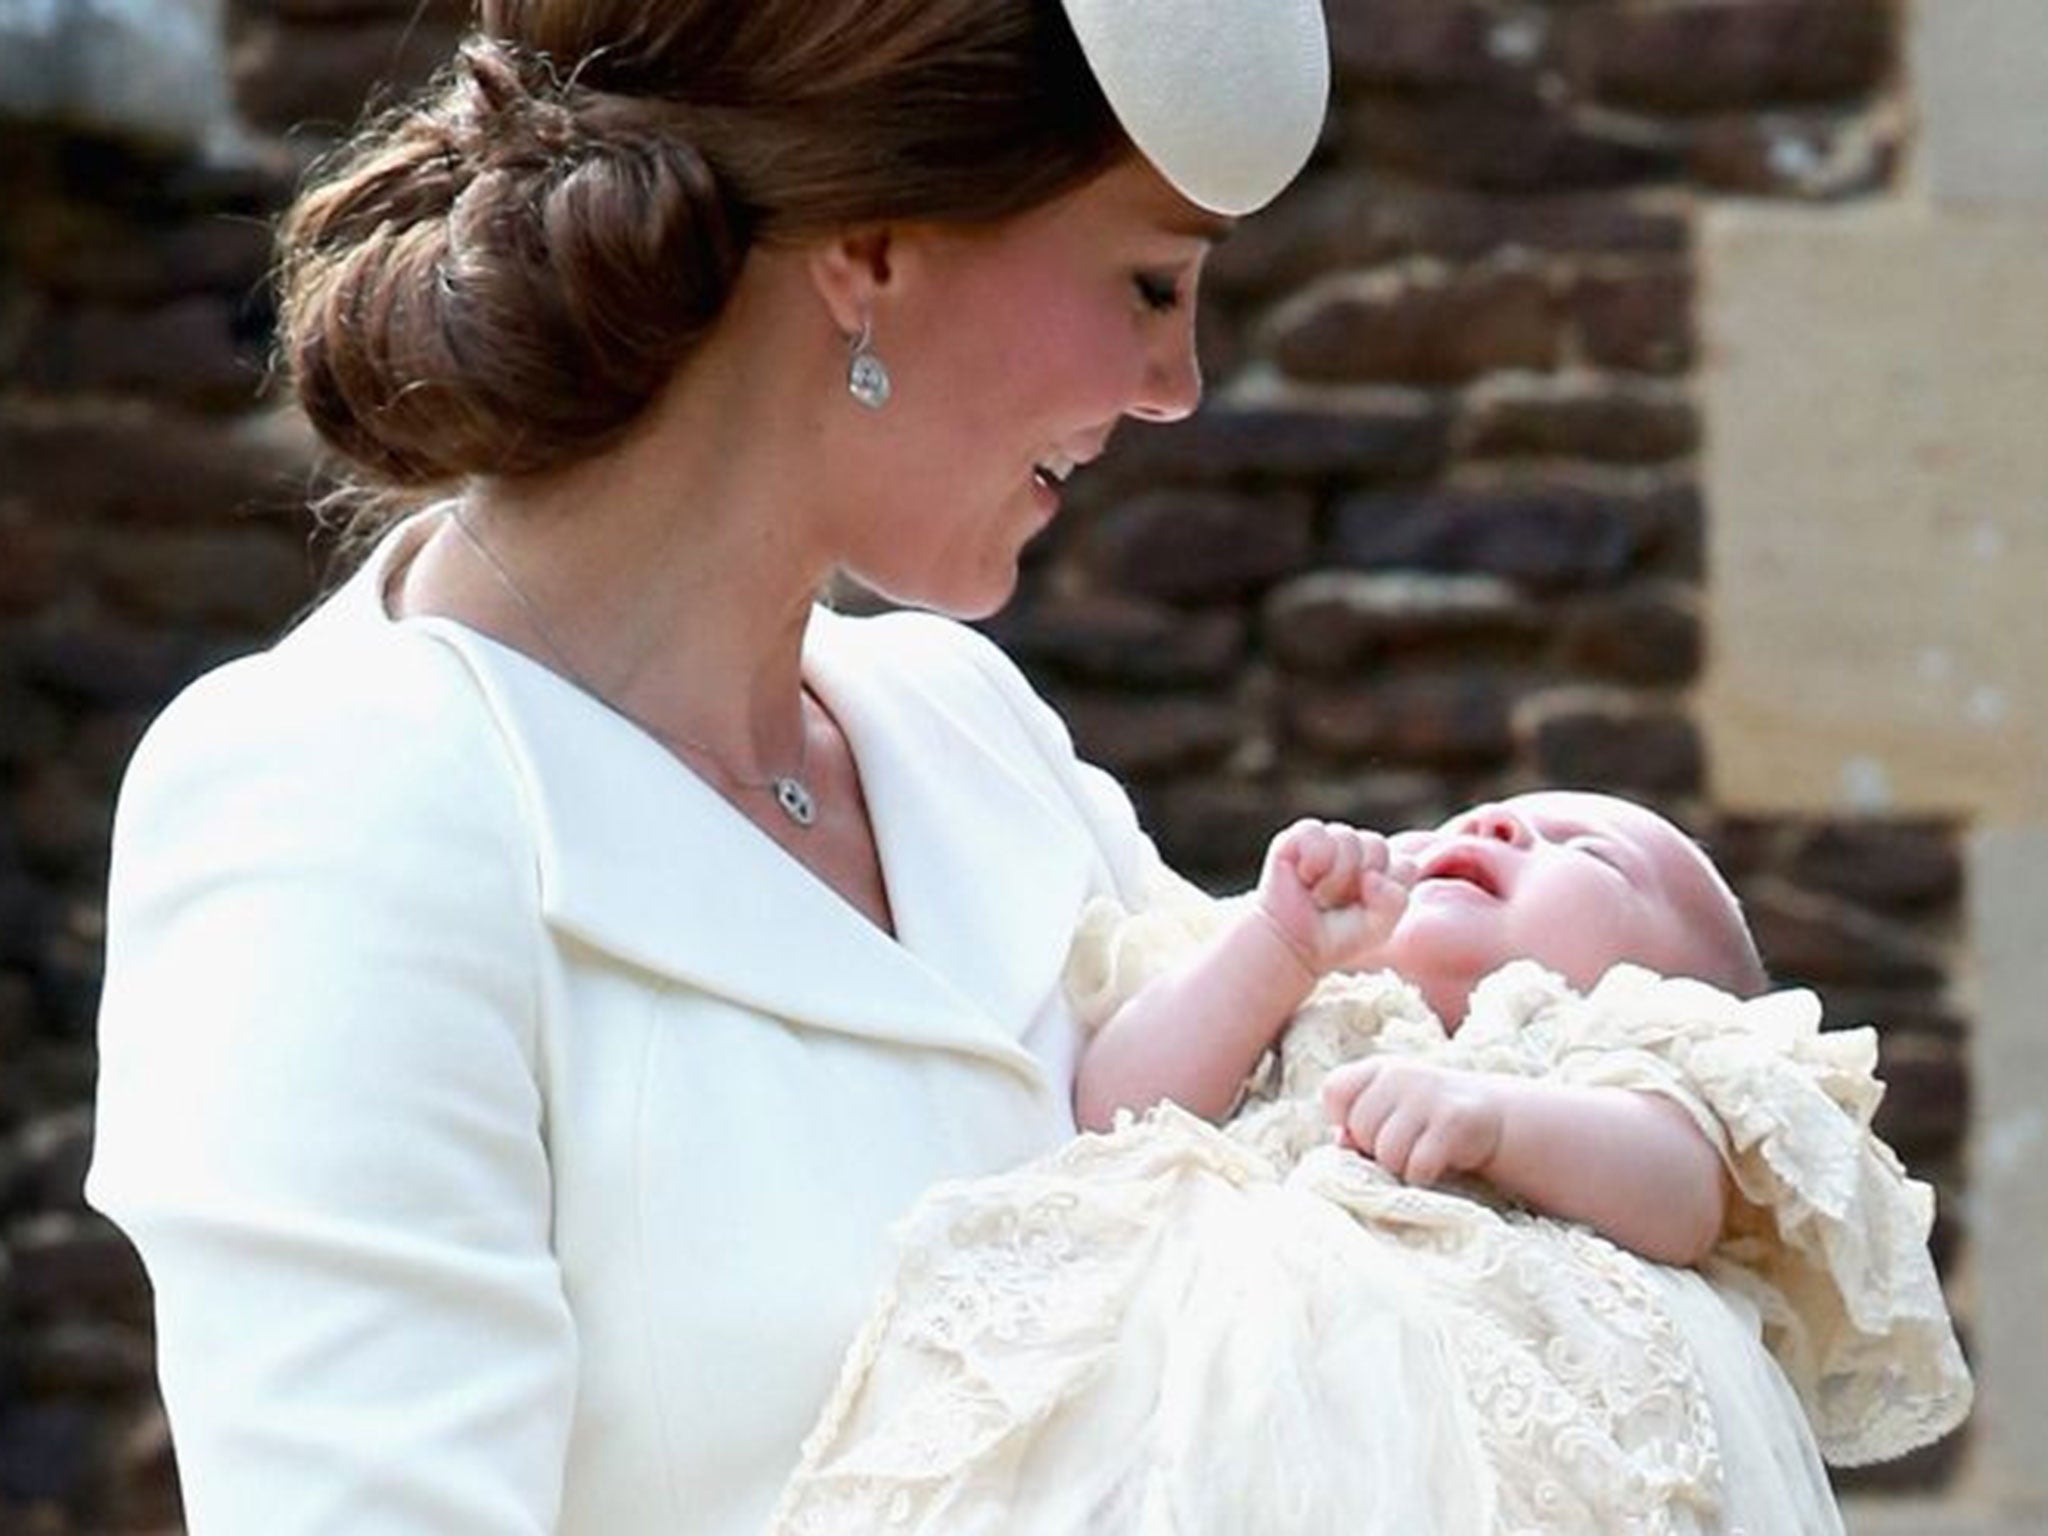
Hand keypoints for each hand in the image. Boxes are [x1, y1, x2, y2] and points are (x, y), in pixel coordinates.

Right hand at [1255, 819, 1411, 978]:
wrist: (1292, 944)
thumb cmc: (1335, 935)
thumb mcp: (1379, 926)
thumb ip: (1395, 901)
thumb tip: (1370, 875)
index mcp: (1381, 866)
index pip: (1404, 864)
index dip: (1385, 891)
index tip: (1364, 910)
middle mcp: (1357, 847)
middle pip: (1377, 846)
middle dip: (1357, 882)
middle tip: (1336, 902)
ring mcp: (1329, 839)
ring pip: (1348, 839)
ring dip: (1332, 878)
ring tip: (1319, 893)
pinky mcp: (1300, 836)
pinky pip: (1316, 833)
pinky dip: (1311, 862)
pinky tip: (1303, 877)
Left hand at [1321, 1059, 1505, 1186]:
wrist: (1495, 1116)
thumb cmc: (1426, 1118)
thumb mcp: (1389, 1111)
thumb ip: (1356, 1124)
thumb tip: (1341, 1142)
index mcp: (1378, 1068)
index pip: (1334, 1090)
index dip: (1342, 1119)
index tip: (1364, 1131)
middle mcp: (1400, 1074)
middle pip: (1359, 1128)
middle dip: (1374, 1149)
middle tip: (1400, 1147)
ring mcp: (1427, 1095)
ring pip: (1387, 1152)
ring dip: (1399, 1167)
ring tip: (1416, 1156)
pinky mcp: (1452, 1120)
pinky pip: (1417, 1166)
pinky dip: (1421, 1177)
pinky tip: (1434, 1166)